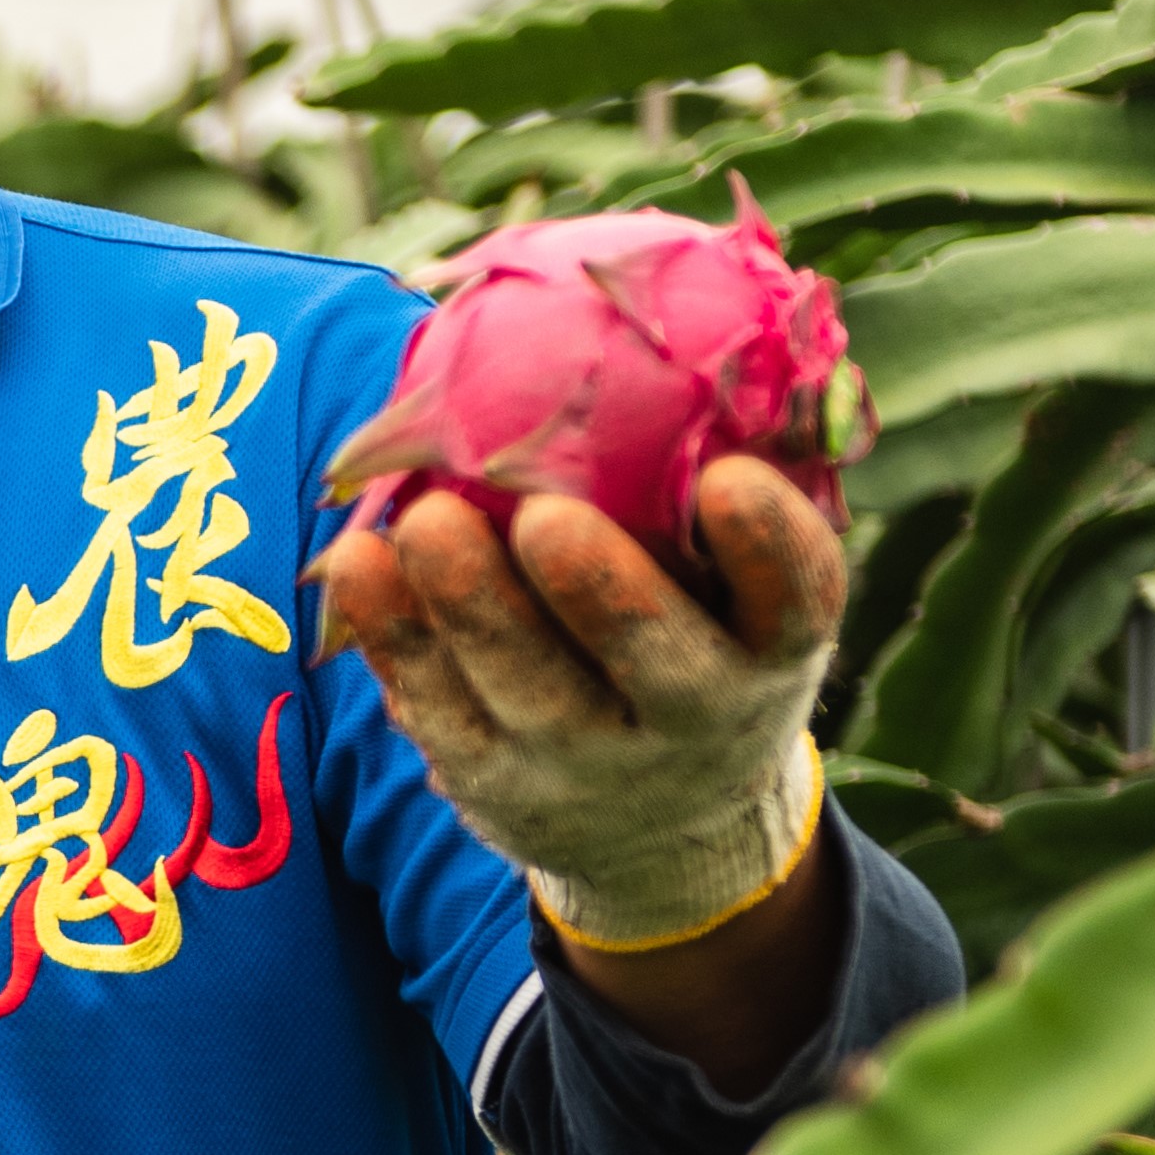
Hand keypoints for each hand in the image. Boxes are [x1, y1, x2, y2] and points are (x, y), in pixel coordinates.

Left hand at [314, 459, 851, 1085]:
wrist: (658, 826)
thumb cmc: (699, 643)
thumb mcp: (740, 597)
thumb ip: (712, 503)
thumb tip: (661, 328)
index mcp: (773, 653)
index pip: (797, 604)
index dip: (771, 547)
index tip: (731, 477)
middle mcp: (696, 720)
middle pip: (654, 662)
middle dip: (601, 591)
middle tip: (547, 516)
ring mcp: (588, 762)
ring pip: (529, 689)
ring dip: (471, 604)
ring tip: (425, 521)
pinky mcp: (490, 780)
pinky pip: (434, 708)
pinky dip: (392, 635)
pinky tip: (357, 562)